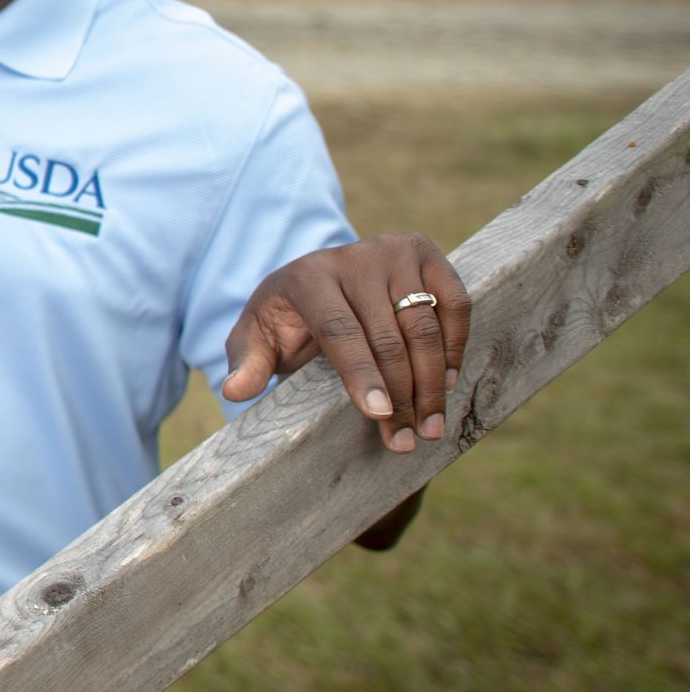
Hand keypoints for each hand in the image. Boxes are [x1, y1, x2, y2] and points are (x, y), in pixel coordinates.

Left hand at [220, 233, 470, 454]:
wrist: (322, 276)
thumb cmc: (287, 318)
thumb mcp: (257, 337)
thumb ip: (246, 362)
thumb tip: (236, 391)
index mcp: (307, 277)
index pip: (338, 329)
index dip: (360, 373)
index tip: (378, 414)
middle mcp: (353, 257)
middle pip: (386, 335)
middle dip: (399, 394)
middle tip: (406, 440)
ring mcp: (393, 251)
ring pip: (423, 325)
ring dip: (432, 381)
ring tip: (429, 427)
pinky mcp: (426, 254)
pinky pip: (454, 304)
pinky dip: (455, 345)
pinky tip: (448, 383)